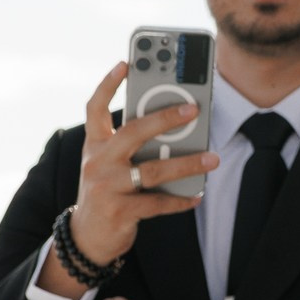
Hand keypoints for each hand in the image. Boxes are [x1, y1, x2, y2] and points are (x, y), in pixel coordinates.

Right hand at [59, 62, 216, 275]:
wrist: (86, 237)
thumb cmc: (108, 190)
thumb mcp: (111, 163)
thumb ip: (135, 144)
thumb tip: (180, 125)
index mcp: (95, 145)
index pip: (94, 108)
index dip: (108, 84)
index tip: (126, 62)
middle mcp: (97, 162)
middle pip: (132, 132)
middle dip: (164, 118)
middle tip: (193, 109)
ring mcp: (106, 187)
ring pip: (153, 169)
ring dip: (187, 163)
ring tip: (213, 159)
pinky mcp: (119, 211)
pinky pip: (157, 202)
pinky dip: (180, 199)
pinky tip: (197, 195)